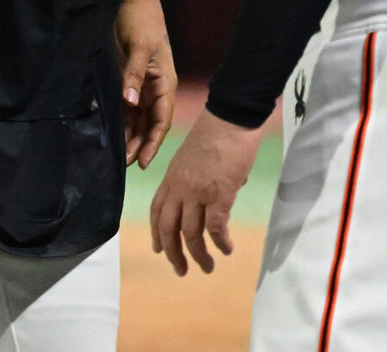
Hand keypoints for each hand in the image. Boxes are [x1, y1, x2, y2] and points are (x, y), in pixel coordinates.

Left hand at [114, 0, 177, 168]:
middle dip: (139, 144)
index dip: (153, 142)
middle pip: (150, 124)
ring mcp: (142, 84)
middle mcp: (156, 87)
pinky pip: (127, 108)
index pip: (161, 119)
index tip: (141, 162)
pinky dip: (122, 123)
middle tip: (122, 165)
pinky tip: (112, 136)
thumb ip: (133, 75)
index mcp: (165, 81)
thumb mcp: (138, 47)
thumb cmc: (141, 19)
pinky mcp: (129, 79)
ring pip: (138, 119)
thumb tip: (130, 104)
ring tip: (117, 158)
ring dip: (130, 136)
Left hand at [150, 108, 262, 275]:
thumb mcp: (194, 154)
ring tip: (207, 268)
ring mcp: (198, 192)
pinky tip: (227, 249)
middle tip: (181, 270)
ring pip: (191, 234)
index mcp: (172, 175)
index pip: (157, 209)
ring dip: (198, 255)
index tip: (158, 250)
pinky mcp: (219, 195)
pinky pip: (216, 228)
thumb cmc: (216, 129)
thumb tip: (217, 197)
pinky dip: (220, 243)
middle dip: (173, 254)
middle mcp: (180, 186)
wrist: (230, 116)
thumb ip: (197, 177)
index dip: (156, 233)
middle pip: (168, 228)